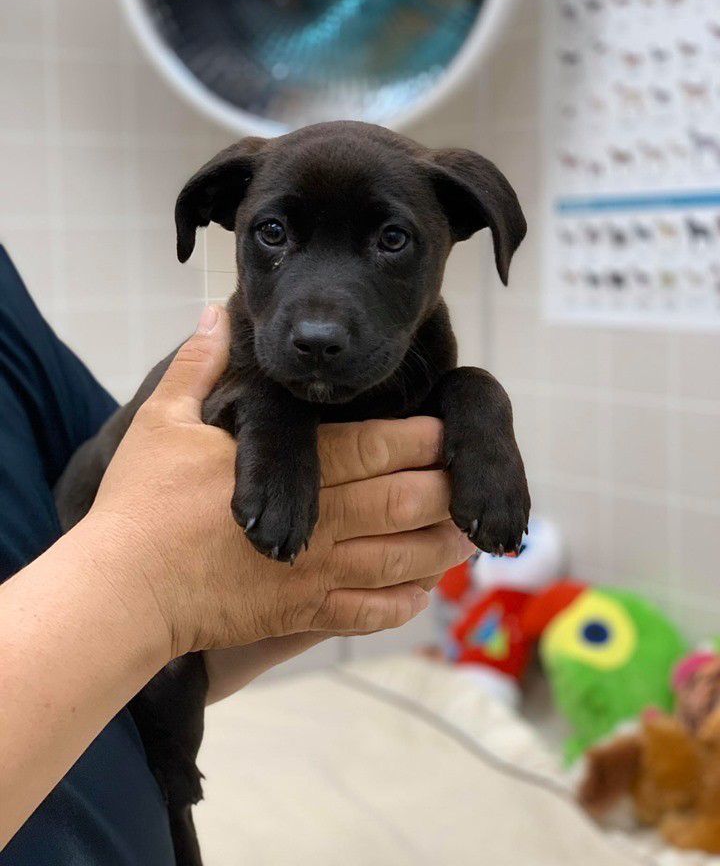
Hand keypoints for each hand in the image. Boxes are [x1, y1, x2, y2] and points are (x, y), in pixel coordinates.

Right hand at [87, 305, 473, 661]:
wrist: (120, 592)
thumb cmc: (139, 504)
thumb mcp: (164, 421)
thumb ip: (199, 363)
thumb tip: (216, 312)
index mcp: (292, 471)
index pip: (375, 448)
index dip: (419, 438)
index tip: (446, 428)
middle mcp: (318, 524)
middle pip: (402, 502)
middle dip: (444, 490)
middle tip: (473, 483)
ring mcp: (312, 575)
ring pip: (397, 561)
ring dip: (439, 548)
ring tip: (469, 537)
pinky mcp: (298, 615)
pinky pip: (364, 613)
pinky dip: (398, 603)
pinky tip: (420, 593)